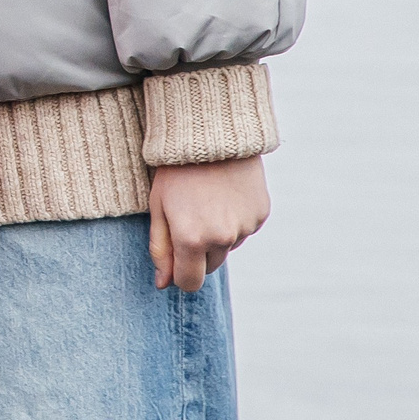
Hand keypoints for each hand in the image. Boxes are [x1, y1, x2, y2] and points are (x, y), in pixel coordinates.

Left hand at [149, 157, 269, 292]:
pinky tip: (224, 196)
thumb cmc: (175, 171)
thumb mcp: (158, 207)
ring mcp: (245, 227)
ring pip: (227, 247)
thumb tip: (163, 283)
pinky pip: (244, 230)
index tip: (175, 264)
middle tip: (187, 220)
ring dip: (217, 235)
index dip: (179, 276)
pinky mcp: (260, 215)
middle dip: (197, 253)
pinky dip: (234, 220)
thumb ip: (160, 250)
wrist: (210, 135)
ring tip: (205, 201)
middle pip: (209, 267)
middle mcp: (221, 238)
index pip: (189, 282)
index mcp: (191, 239)